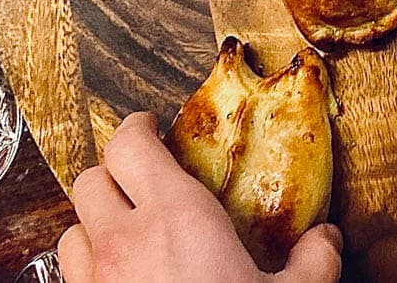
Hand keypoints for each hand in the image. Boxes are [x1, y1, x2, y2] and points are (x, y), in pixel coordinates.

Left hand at [57, 112, 341, 282]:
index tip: (152, 128)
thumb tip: (327, 240)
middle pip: (91, 180)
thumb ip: (313, 262)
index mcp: (175, 215)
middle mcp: (123, 241)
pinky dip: (87, 269)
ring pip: (71, 229)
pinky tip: (120, 279)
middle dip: (113, 172)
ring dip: (93, 222)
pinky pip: (69, 278)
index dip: (137, 128)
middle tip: (141, 176)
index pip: (130, 146)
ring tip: (125, 229)